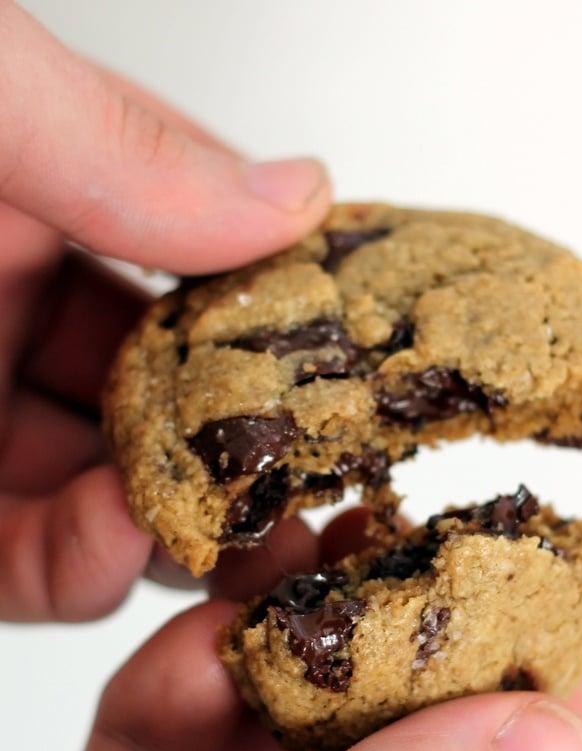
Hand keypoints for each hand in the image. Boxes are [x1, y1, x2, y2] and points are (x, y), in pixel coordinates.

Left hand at [0, 0, 330, 621]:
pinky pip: (37, 558)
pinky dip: (92, 564)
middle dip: (240, 435)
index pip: (195, 262)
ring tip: (232, 520)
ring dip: (177, 511)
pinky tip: (127, 548)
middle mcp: (0, 307)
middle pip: (166, 390)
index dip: (273, 312)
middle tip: (309, 468)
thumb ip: (119, 143)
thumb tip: (300, 192)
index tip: (337, 360)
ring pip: (113, 484)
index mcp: (21, 189)